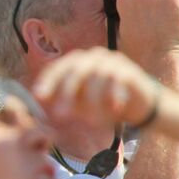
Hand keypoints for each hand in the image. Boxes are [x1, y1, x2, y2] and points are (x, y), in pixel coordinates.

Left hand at [33, 48, 161, 127]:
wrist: (140, 104)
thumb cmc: (105, 104)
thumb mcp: (81, 106)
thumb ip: (63, 103)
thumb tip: (40, 106)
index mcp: (78, 62)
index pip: (59, 67)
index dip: (48, 81)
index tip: (39, 97)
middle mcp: (93, 57)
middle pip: (75, 69)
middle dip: (66, 93)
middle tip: (60, 115)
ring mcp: (112, 61)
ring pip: (97, 75)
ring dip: (92, 100)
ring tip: (92, 122)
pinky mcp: (129, 70)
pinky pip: (118, 79)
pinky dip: (114, 95)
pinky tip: (114, 109)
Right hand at [113, 0, 178, 68]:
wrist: (157, 64)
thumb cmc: (143, 51)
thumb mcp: (128, 24)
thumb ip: (134, 6)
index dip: (155, 1)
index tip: (153, 19)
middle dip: (168, 3)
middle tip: (162, 26)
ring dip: (178, 10)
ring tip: (169, 29)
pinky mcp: (174, 0)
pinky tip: (178, 31)